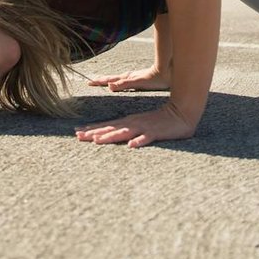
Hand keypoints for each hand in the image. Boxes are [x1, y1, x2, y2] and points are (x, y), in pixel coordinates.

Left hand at [75, 104, 196, 148]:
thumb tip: (116, 136)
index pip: (107, 125)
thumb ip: (129, 129)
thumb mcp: (141, 124)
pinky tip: (131, 146)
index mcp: (129, 122)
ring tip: (97, 141)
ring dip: (110, 136)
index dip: (92, 129)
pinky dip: (139, 141)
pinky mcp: (155, 132)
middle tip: (78, 136)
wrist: (181, 113)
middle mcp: (133, 123)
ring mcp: (144, 127)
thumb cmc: (161, 121)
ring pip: (124, 133)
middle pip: (110, 129)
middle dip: (93, 133)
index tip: (77, 132)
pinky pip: (146, 138)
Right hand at [87, 66, 169, 91]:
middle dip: (101, 79)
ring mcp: (133, 77)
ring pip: (117, 78)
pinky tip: (121, 83)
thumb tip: (109, 86)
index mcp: (126, 78)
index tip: (89, 82)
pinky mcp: (139, 78)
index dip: (99, 81)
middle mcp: (128, 76)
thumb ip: (124, 84)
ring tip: (103, 81)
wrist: (168, 72)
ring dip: (109, 80)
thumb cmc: (155, 78)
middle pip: (111, 78)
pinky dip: (118, 81)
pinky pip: (125, 80)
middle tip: (92, 80)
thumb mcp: (138, 82)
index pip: (109, 79)